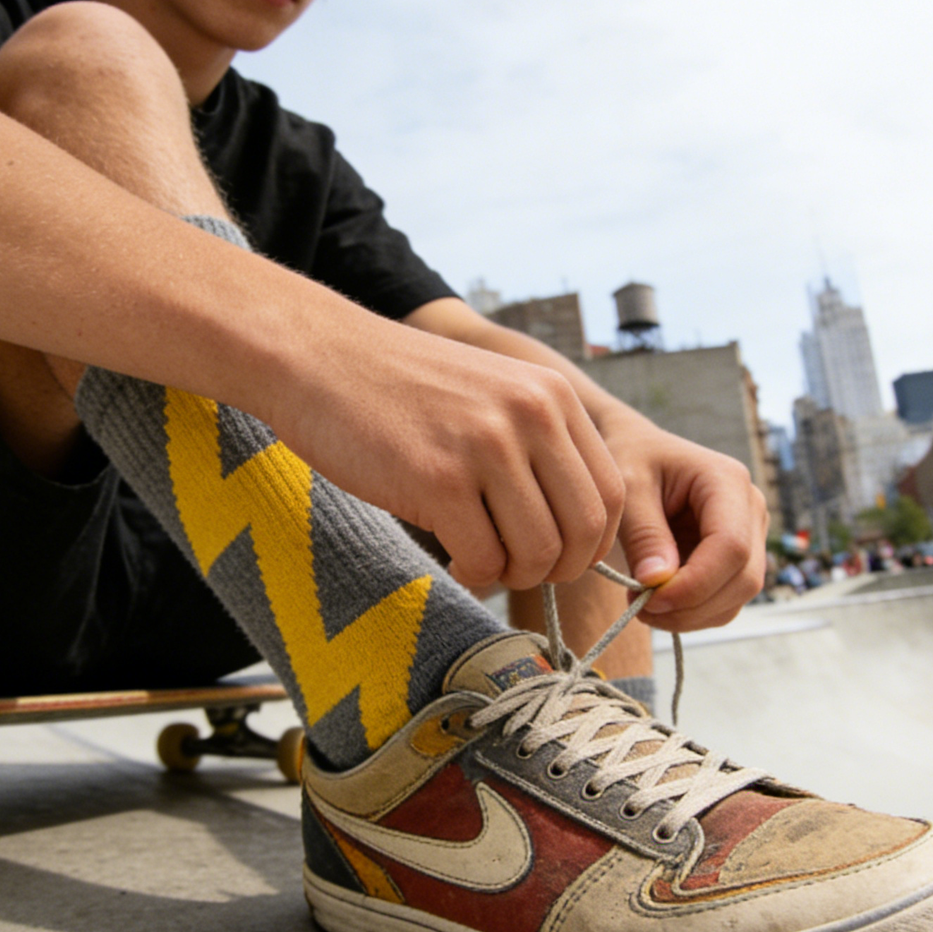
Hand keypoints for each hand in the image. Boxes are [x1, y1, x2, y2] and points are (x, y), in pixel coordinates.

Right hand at [265, 309, 625, 591]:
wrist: (319, 357)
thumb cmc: (402, 389)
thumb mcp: (493, 392)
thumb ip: (539, 443)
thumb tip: (576, 530)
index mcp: (552, 396)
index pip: (613, 493)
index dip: (593, 542)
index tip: (561, 556)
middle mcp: (530, 416)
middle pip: (585, 530)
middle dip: (558, 569)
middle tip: (520, 570)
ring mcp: (486, 447)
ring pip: (538, 553)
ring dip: (513, 574)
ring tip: (482, 558)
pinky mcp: (438, 480)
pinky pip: (483, 559)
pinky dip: (473, 573)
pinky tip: (451, 555)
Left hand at [602, 412, 766, 631]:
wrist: (640, 453)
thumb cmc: (632, 460)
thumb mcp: (627, 489)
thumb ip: (643, 533)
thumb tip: (657, 581)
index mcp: (727, 481)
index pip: (731, 547)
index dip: (695, 584)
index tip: (649, 599)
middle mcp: (750, 509)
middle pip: (744, 578)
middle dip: (692, 606)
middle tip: (640, 608)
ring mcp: (750, 535)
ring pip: (737, 597)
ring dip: (691, 615)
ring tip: (642, 605)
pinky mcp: (737, 558)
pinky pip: (725, 599)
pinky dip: (693, 612)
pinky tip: (657, 601)